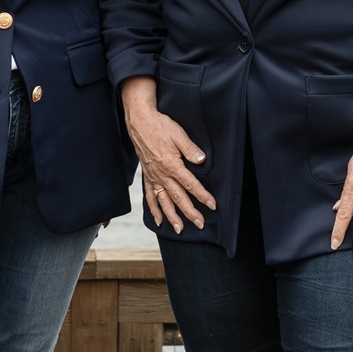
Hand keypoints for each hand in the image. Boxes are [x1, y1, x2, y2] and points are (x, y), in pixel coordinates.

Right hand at [120, 77, 215, 233]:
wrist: (140, 122)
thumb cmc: (160, 126)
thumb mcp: (178, 134)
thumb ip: (191, 149)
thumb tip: (202, 160)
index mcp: (172, 165)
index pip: (191, 185)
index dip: (202, 196)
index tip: (212, 205)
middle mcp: (162, 174)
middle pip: (178, 198)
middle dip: (190, 212)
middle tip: (200, 224)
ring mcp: (153, 177)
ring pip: (164, 201)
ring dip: (172, 216)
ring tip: (179, 229)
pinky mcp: (147, 176)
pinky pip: (150, 197)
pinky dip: (154, 209)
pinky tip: (158, 219)